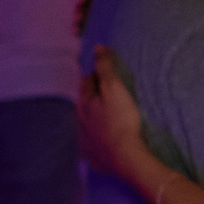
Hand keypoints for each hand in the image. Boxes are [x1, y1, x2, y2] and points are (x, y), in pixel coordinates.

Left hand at [76, 46, 154, 187]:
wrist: (126, 157)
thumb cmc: (121, 120)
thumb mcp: (114, 88)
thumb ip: (105, 67)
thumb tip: (98, 47)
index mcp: (81, 104)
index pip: (85, 83)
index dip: (95, 76)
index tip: (105, 75)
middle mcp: (77, 122)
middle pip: (83, 104)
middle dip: (91, 97)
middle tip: (105, 94)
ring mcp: (83, 141)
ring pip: (85, 125)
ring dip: (93, 119)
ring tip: (105, 117)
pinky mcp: (92, 157)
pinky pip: (91, 146)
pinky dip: (96, 141)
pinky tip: (103, 142)